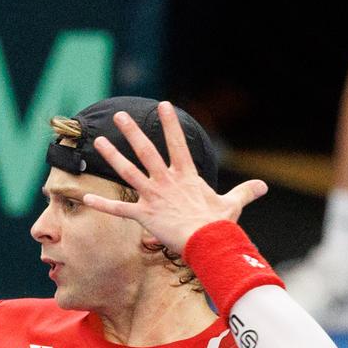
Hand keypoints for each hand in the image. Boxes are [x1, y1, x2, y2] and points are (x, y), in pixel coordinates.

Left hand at [80, 100, 269, 253]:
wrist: (208, 242)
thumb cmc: (219, 224)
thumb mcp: (232, 203)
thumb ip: (244, 192)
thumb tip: (263, 186)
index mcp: (186, 176)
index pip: (177, 144)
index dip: (170, 124)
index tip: (164, 105)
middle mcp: (166, 181)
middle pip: (146, 151)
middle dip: (132, 132)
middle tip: (119, 116)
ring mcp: (153, 197)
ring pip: (128, 172)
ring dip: (112, 156)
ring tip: (99, 141)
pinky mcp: (143, 215)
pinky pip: (118, 208)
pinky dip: (101, 204)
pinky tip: (84, 197)